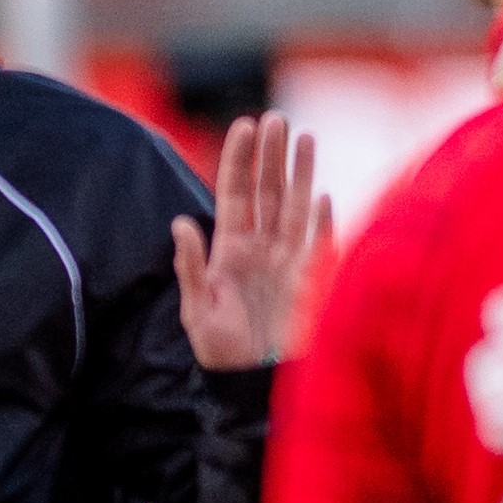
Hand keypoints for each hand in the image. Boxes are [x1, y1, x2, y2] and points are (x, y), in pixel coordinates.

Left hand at [173, 111, 335, 367]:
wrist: (254, 384)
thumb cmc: (221, 351)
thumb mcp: (197, 311)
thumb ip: (190, 267)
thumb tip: (180, 223)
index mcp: (230, 250)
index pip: (236, 194)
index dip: (240, 160)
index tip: (245, 125)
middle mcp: (261, 247)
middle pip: (268, 190)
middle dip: (272, 154)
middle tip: (276, 118)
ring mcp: (289, 259)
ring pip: (295, 205)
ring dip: (300, 172)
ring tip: (304, 135)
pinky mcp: (312, 279)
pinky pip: (319, 244)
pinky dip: (321, 222)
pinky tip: (322, 197)